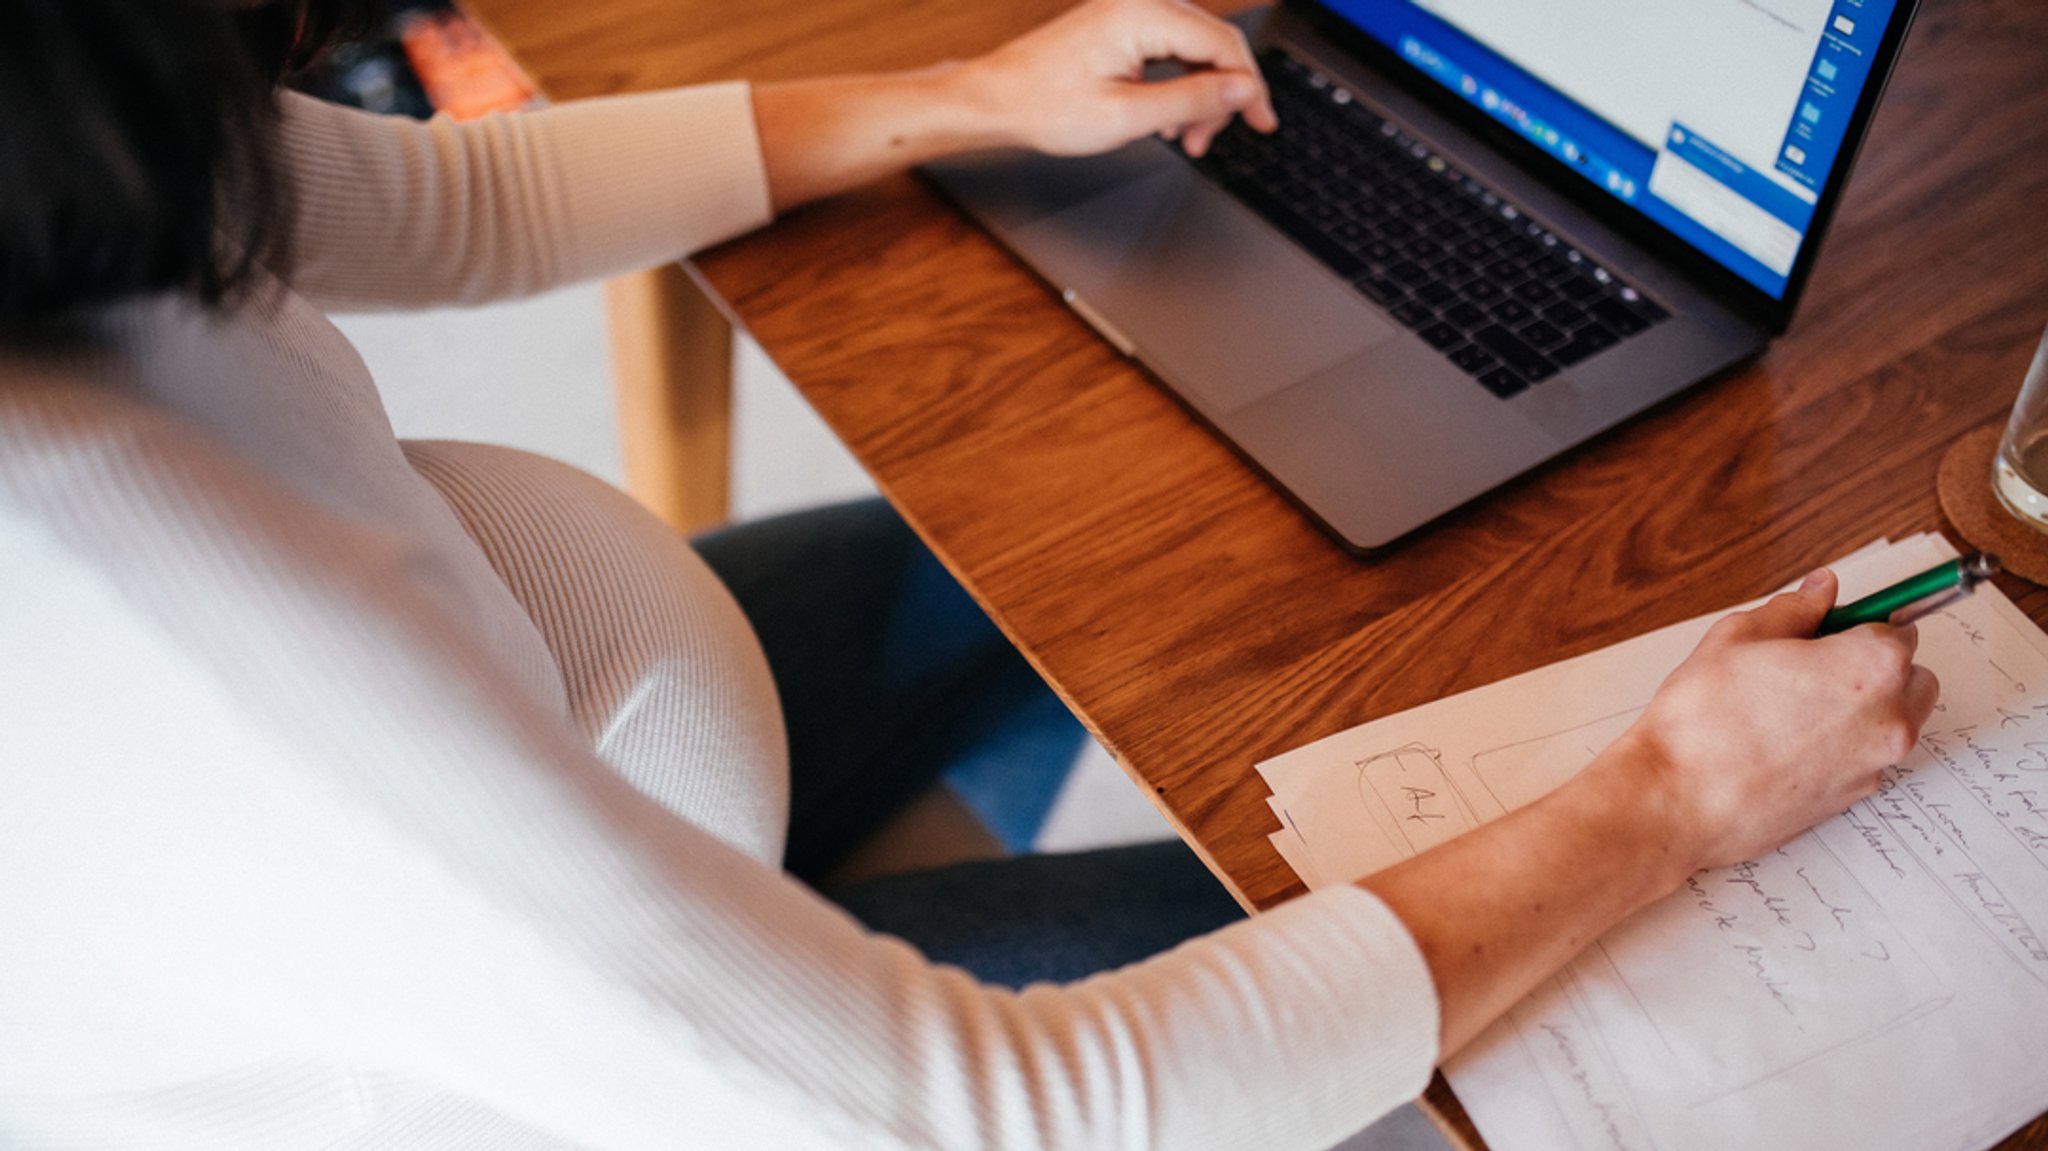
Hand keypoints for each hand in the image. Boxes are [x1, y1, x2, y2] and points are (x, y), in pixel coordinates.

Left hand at [967, 0, 1278, 157]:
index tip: (1263, 122)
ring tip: (1184, 139)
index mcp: (1142, 14)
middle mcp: (1140, 2)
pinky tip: (1167, 120)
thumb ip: (1192, 100)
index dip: (1250, 87)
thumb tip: (1244, 90)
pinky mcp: (1122, 26)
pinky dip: (1178, 86)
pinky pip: (1171, 50)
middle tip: (1211, 141)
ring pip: (1194, 50)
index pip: (1223, 44)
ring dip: (1200, 96)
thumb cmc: (1044, 106)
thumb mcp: (1127, 116)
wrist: (996, 100)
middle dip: (1222, 96)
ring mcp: (1130, 11)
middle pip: (1213, 44)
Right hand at [1604, 568, 1939, 872]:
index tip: (1829, 628)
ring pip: (1896, 719)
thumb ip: (1793, 610)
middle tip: (1813, 666)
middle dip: (1874, 665)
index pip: (1896, 625)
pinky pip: (1868, 756)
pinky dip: (1845, 745)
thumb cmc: (1702, 723)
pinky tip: (1789, 743)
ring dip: (1867, 706)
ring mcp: (1876, 763)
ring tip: (1799, 708)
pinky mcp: (1857, 797)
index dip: (1855, 623)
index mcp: (1869, 667)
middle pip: (1912, 675)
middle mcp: (1888, 717)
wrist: (1679, 801)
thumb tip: (1820, 591)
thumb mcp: (1737, 639)